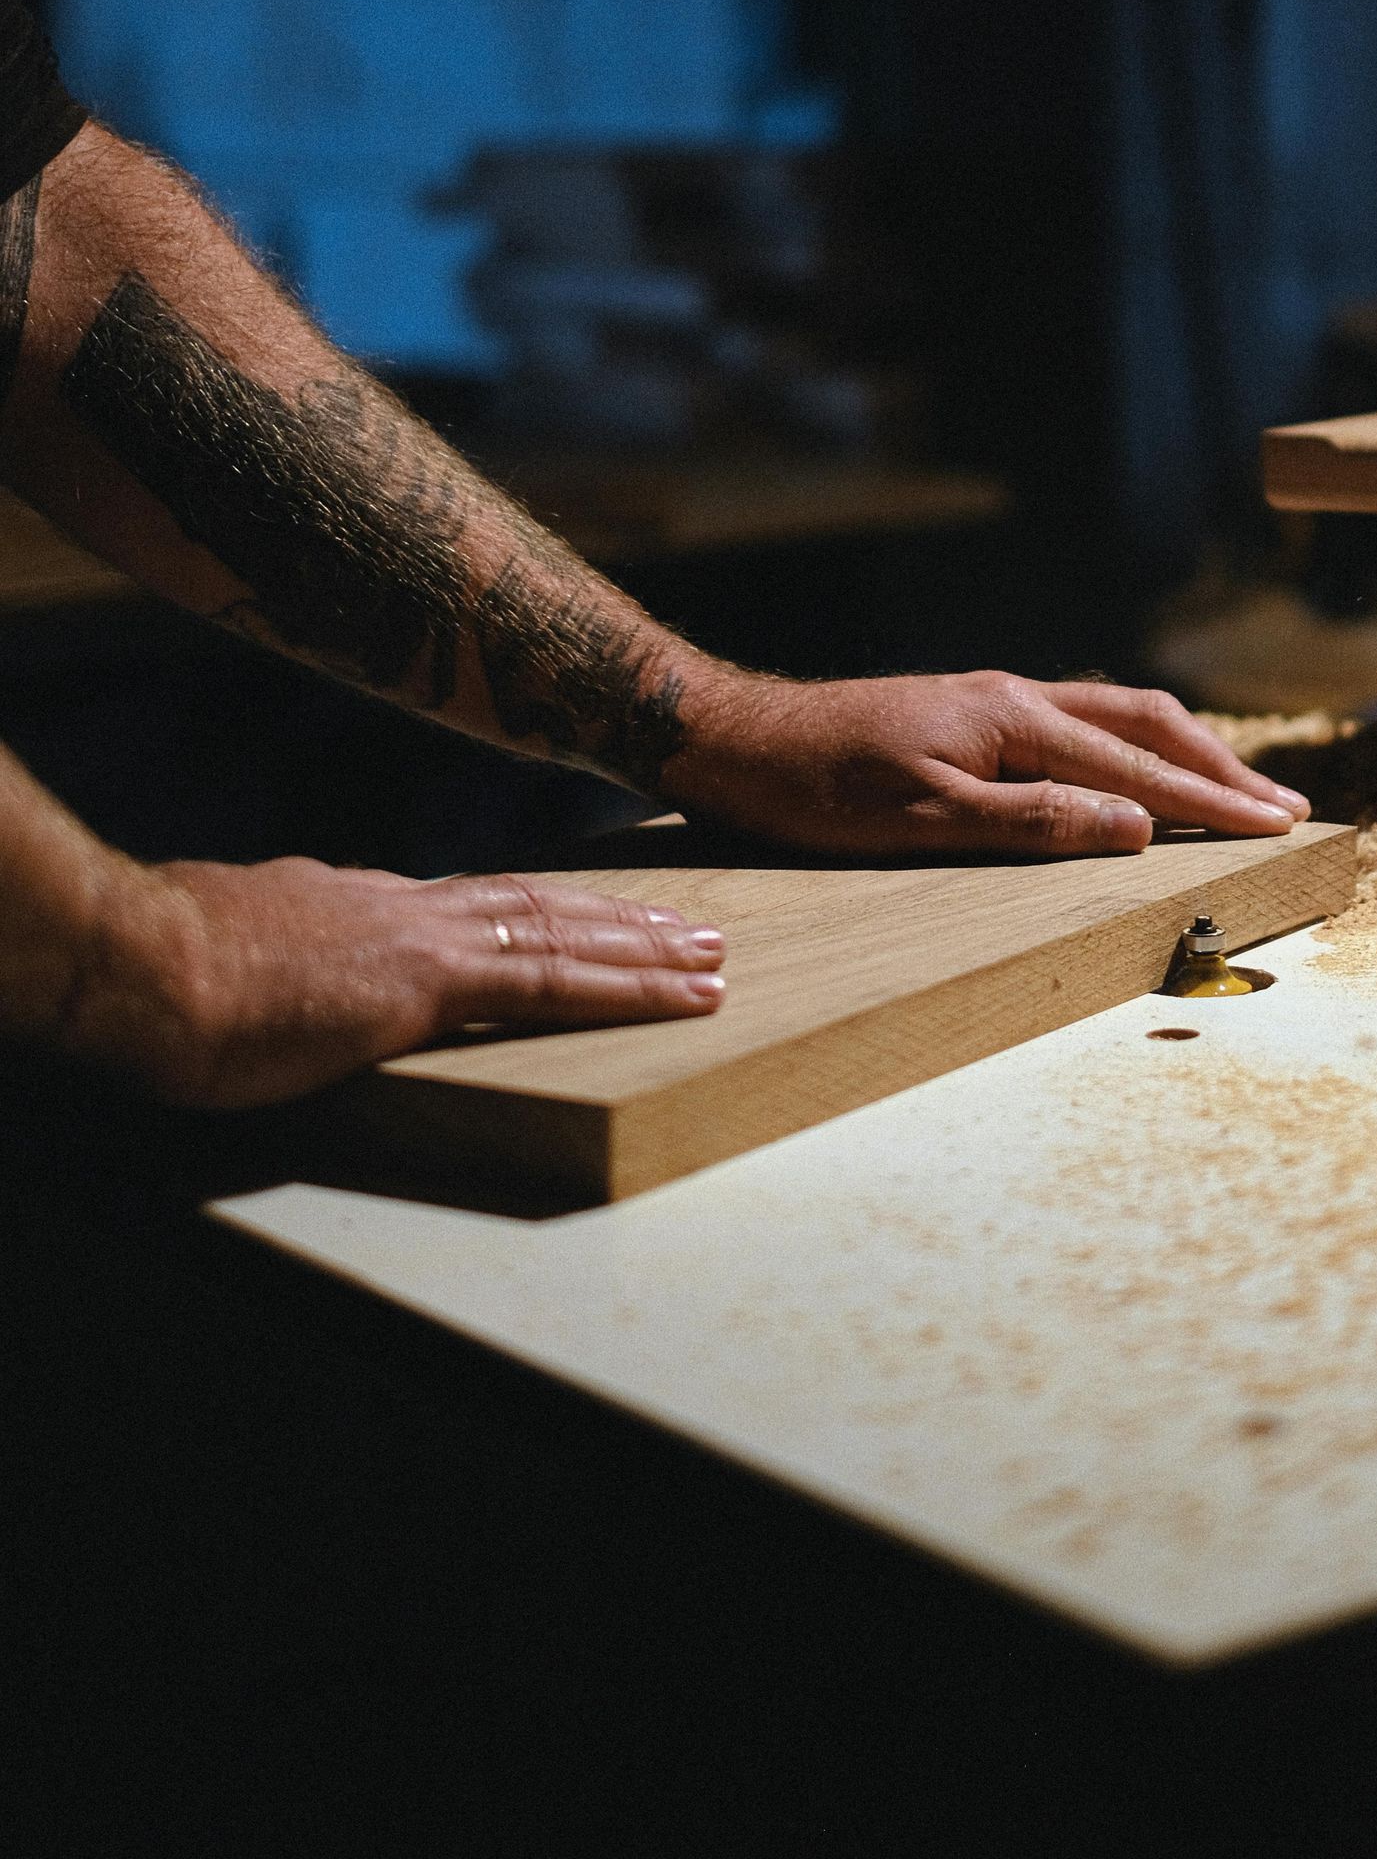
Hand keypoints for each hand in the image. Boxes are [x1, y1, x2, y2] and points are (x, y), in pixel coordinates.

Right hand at [57, 856, 726, 1109]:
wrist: (142, 965)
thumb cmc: (162, 978)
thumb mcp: (228, 956)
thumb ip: (272, 957)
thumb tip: (277, 970)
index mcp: (353, 904)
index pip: (472, 904)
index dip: (540, 910)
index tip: (589, 919)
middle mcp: (403, 905)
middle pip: (538, 904)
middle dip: (620, 919)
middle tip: (692, 929)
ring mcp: (423, 936)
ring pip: (565, 932)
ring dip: (647, 948)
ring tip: (712, 959)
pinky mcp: (432, 980)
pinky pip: (557, 979)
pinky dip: (631, 984)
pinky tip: (683, 993)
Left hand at [666, 667, 1308, 855]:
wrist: (731, 739)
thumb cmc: (814, 790)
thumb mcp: (922, 820)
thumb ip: (1033, 821)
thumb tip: (1135, 825)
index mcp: (1013, 720)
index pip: (1136, 766)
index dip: (1210, 802)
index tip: (1278, 827)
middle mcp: (1013, 696)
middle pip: (1145, 723)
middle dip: (1219, 767)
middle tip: (1285, 808)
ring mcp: (990, 701)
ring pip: (1114, 714)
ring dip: (1181, 751)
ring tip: (1232, 787)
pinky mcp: (966, 715)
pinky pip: (1076, 721)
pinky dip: (1131, 744)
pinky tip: (1133, 767)